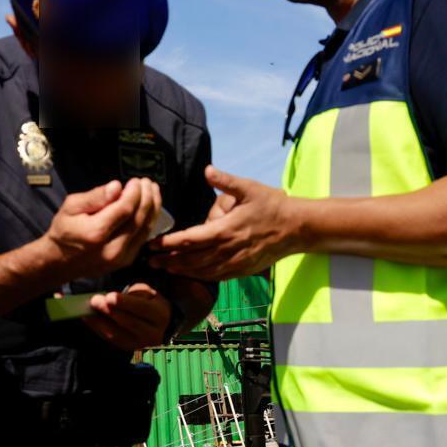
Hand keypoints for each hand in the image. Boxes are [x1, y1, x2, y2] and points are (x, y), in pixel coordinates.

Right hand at [43, 178, 162, 280]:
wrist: (60, 261)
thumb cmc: (64, 231)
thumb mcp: (71, 207)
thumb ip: (95, 197)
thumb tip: (117, 187)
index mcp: (96, 233)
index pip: (125, 208)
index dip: (134, 192)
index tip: (136, 180)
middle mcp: (111, 249)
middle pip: (139, 219)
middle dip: (147, 197)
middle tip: (147, 182)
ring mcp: (120, 258)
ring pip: (145, 229)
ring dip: (152, 208)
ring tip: (152, 191)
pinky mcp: (125, 261)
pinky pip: (143, 238)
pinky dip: (148, 221)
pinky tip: (148, 207)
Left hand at [84, 282, 172, 350]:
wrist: (158, 323)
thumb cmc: (149, 302)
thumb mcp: (146, 292)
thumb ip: (132, 295)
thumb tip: (109, 297)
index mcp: (160, 315)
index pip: (142, 309)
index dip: (125, 303)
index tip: (109, 296)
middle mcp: (153, 334)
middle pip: (128, 323)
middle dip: (108, 311)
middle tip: (94, 301)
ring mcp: (140, 344)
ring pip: (117, 334)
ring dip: (99, 322)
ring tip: (87, 310)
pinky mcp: (128, 348)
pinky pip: (110, 339)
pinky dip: (98, 328)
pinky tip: (88, 319)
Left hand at [151, 166, 299, 279]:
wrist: (297, 228)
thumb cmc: (272, 205)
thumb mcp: (249, 188)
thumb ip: (226, 181)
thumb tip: (207, 170)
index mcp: (226, 230)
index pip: (190, 239)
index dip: (169, 244)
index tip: (152, 244)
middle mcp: (228, 250)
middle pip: (191, 259)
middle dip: (169, 261)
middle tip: (149, 261)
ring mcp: (235, 263)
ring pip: (202, 271)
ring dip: (181, 271)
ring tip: (164, 269)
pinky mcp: (242, 270)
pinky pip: (216, 276)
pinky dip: (199, 276)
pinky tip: (189, 275)